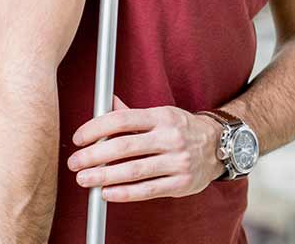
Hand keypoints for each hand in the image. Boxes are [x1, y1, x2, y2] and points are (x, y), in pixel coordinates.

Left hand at [68, 95, 223, 201]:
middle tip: (74, 163)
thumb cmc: (183, 130)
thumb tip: (106, 102)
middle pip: (125, 146)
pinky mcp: (181, 183)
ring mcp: (178, 161)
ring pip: (134, 170)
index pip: (123, 119)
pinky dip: (124, 193)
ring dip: (104, 176)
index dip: (96, 128)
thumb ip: (132, 113)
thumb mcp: (162, 115)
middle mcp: (171, 137)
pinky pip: (148, 190)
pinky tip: (107, 193)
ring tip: (84, 179)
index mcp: (163, 117)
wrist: (220, 146)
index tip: (78, 138)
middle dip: (94, 155)